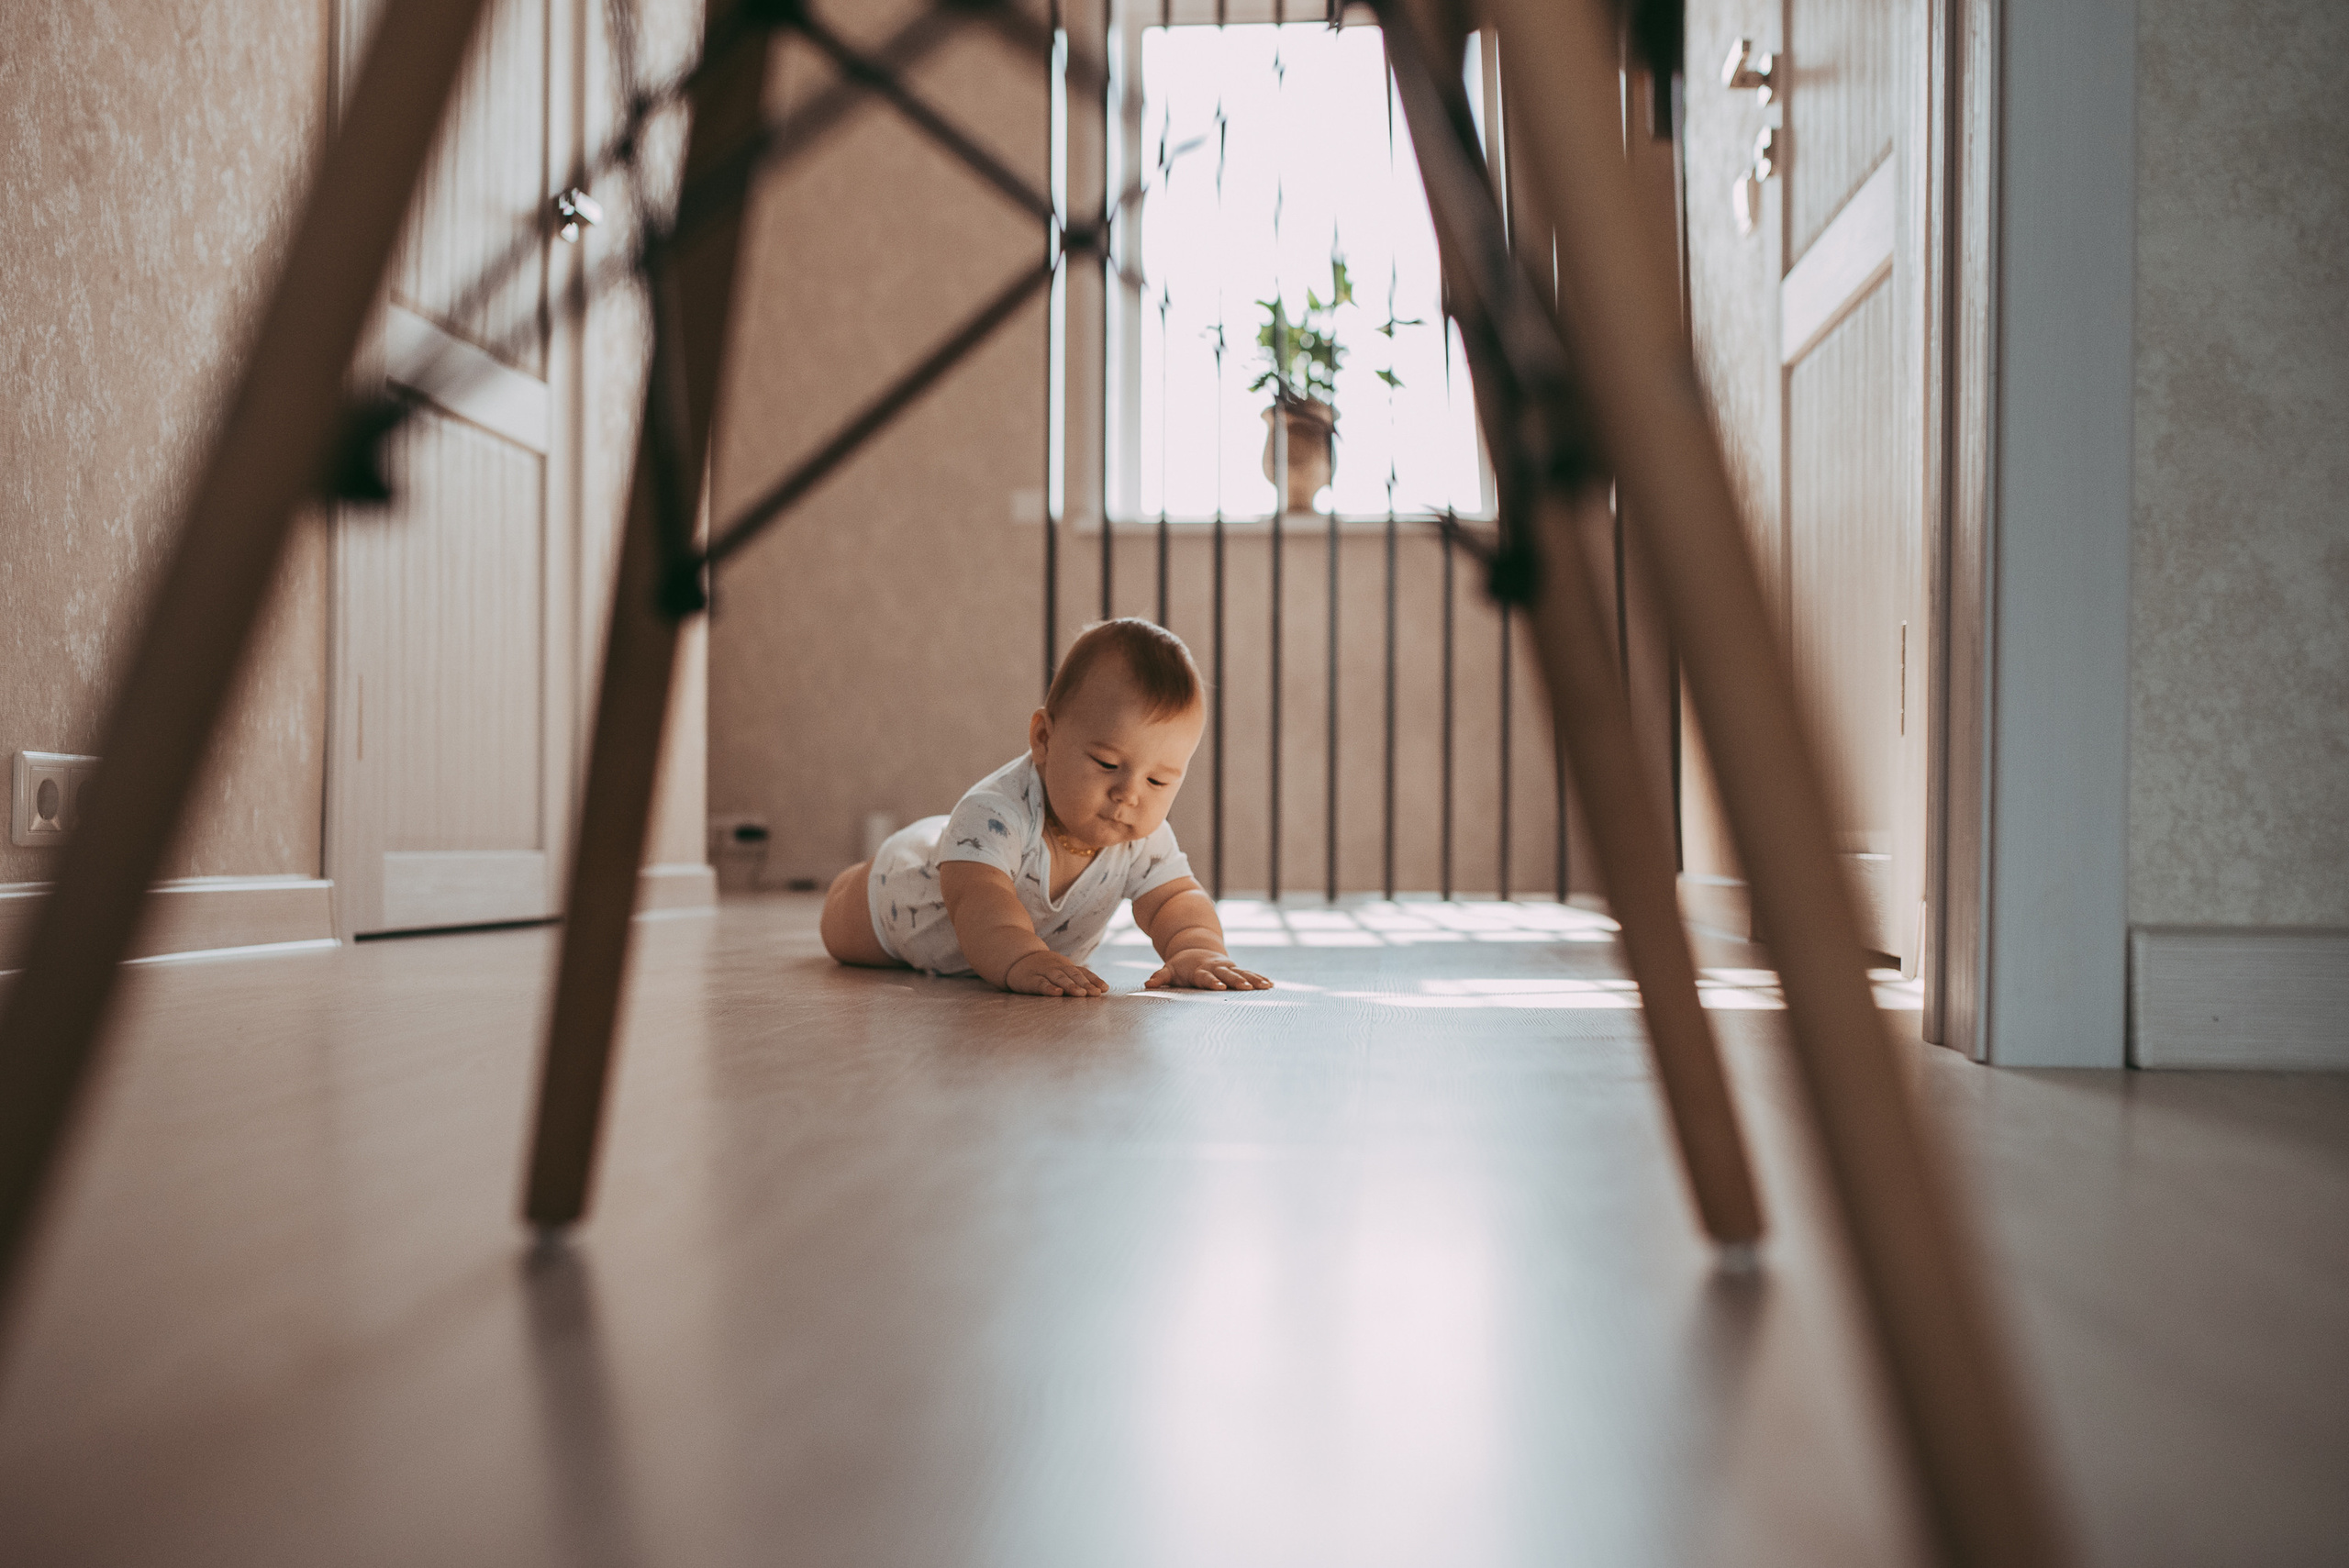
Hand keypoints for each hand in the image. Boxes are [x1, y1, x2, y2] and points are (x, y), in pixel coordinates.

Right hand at [1004, 949, 1110, 997]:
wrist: (1017, 958)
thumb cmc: (1045, 969)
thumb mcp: (1061, 970)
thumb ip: (1076, 978)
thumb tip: (1101, 990)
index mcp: (1066, 966)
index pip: (1083, 972)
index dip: (1094, 980)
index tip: (1104, 989)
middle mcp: (1057, 967)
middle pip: (1073, 975)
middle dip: (1085, 984)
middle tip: (1095, 993)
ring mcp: (1044, 972)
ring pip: (1059, 978)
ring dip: (1071, 986)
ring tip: (1081, 994)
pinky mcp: (1030, 979)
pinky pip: (1040, 984)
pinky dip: (1049, 988)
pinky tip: (1057, 993)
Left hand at [1145, 949, 1273, 991]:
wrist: (1195, 950)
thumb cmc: (1181, 966)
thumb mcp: (1169, 970)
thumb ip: (1161, 977)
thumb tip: (1148, 984)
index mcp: (1200, 970)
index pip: (1206, 977)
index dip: (1212, 982)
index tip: (1220, 987)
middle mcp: (1216, 968)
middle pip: (1227, 975)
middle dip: (1237, 981)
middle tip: (1247, 988)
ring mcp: (1227, 968)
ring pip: (1242, 973)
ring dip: (1253, 980)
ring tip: (1266, 986)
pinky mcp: (1235, 969)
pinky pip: (1249, 973)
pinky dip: (1259, 978)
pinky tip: (1270, 985)